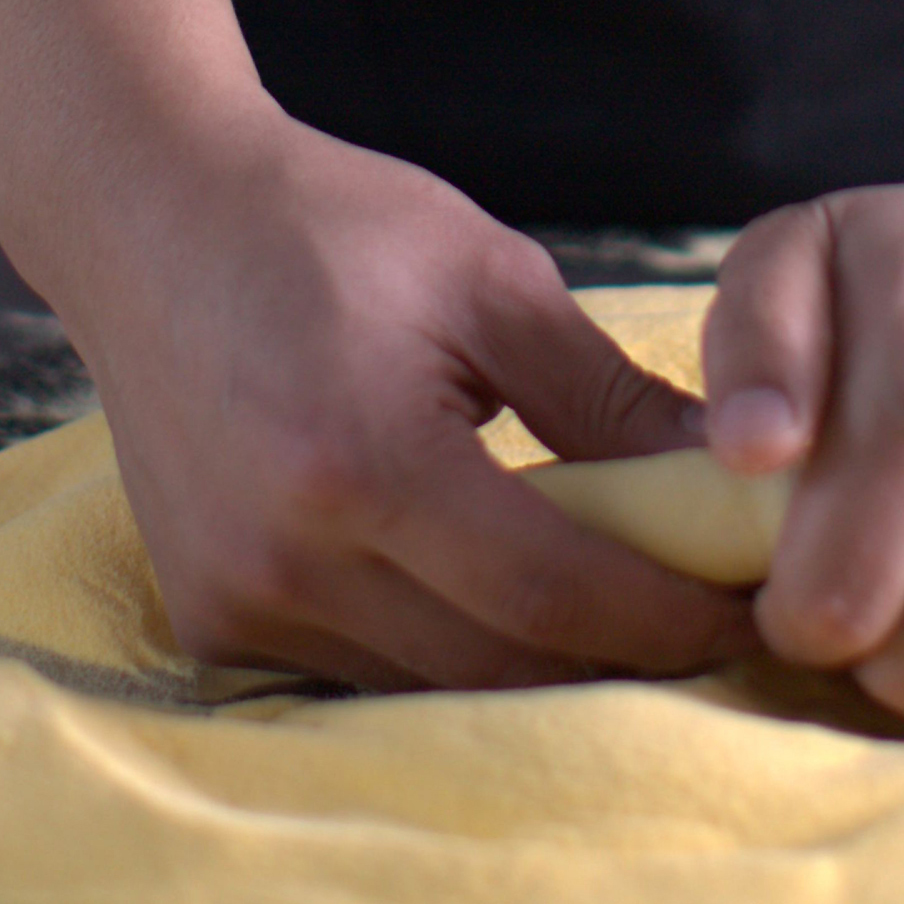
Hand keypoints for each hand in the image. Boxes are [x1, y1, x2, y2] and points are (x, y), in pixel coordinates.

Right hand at [43, 107, 753, 691]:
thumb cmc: (327, 225)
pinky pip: (358, 669)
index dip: (665, 618)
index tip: (749, 616)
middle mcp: (286, 553)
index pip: (552, 589)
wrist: (153, 218)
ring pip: (430, 685)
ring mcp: (234, 597)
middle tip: (708, 627)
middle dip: (618, 659)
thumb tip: (726, 472)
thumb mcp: (487, 277)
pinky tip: (494, 599)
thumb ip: (606, 394)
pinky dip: (440, 650)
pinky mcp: (208, 615)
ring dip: (533, 665)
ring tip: (618, 611)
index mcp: (365, 457)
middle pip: (497, 664)